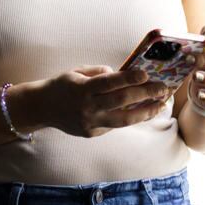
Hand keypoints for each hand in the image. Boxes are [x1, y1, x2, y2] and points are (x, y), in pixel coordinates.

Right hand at [31, 66, 173, 138]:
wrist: (41, 107)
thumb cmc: (62, 85)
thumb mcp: (77, 72)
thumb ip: (99, 72)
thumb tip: (121, 74)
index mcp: (83, 88)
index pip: (110, 83)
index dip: (129, 78)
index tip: (146, 74)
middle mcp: (87, 107)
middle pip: (122, 101)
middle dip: (145, 94)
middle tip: (162, 88)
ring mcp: (90, 122)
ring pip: (124, 119)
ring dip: (145, 112)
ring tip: (160, 106)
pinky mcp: (92, 133)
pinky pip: (115, 125)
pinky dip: (130, 117)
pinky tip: (143, 112)